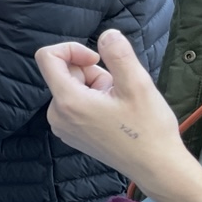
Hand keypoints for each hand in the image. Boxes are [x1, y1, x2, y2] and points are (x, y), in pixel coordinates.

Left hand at [38, 30, 201, 201]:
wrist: (155, 166)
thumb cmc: (147, 129)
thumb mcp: (137, 84)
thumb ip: (118, 54)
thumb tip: (106, 35)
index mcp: (67, 101)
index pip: (47, 57)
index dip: (71, 49)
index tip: (97, 58)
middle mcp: (56, 115)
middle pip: (64, 73)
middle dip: (92, 72)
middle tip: (118, 89)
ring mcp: (62, 126)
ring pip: (73, 88)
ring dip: (95, 87)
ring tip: (119, 104)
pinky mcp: (71, 133)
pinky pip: (75, 104)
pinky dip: (93, 100)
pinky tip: (114, 114)